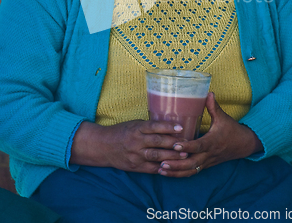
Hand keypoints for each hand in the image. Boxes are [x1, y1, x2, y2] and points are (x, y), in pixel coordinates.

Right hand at [70, 119, 188, 172]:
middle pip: (158, 142)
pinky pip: (151, 168)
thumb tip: (169, 126)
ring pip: (157, 156)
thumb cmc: (122, 132)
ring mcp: (136, 155)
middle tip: (188, 143)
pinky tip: (173, 166)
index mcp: (136, 128)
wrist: (104, 147)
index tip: (181, 127)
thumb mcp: (134, 124)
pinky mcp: (135, 167)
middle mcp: (136, 142)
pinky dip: (163, 168)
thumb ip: (149, 126)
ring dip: (172, 156)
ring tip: (184, 155)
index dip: (168, 127)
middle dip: (174, 143)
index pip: (154, 127)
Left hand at [158, 92, 262, 176]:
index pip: (198, 146)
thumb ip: (213, 106)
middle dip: (177, 165)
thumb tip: (208, 92)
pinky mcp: (205, 165)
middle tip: (162, 162)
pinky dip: (180, 174)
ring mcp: (207, 162)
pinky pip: (192, 172)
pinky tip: (168, 172)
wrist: (243, 145)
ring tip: (161, 170)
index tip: (175, 145)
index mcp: (212, 142)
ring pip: (191, 170)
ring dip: (176, 172)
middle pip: (192, 163)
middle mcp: (209, 154)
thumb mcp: (223, 117)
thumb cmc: (232, 129)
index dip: (187, 146)